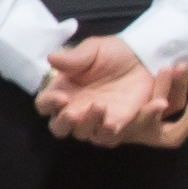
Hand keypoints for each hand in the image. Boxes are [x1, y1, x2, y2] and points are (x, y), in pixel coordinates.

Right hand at [36, 33, 187, 150]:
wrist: (143, 57)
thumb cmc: (112, 53)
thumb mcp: (93, 50)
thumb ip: (73, 58)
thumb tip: (51, 58)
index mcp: (63, 90)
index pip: (44, 104)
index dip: (49, 104)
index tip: (61, 97)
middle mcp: (75, 108)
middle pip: (58, 128)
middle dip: (63, 123)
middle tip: (73, 113)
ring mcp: (95, 119)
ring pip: (83, 134)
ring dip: (88, 125)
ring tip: (100, 106)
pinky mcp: (116, 125)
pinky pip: (108, 138)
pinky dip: (109, 133)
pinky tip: (115, 122)